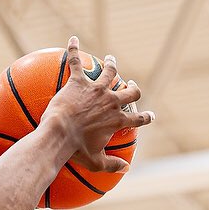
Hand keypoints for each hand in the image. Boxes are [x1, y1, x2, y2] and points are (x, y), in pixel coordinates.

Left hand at [41, 36, 153, 173]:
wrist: (59, 136)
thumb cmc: (75, 151)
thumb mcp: (94, 162)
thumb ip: (111, 165)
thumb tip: (125, 169)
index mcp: (117, 121)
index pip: (138, 120)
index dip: (145, 118)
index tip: (149, 116)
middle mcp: (111, 101)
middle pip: (130, 92)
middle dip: (133, 88)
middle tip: (132, 85)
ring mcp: (95, 90)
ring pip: (110, 73)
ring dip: (112, 66)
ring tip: (111, 60)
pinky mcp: (78, 82)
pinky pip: (75, 61)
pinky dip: (72, 50)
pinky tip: (72, 39)